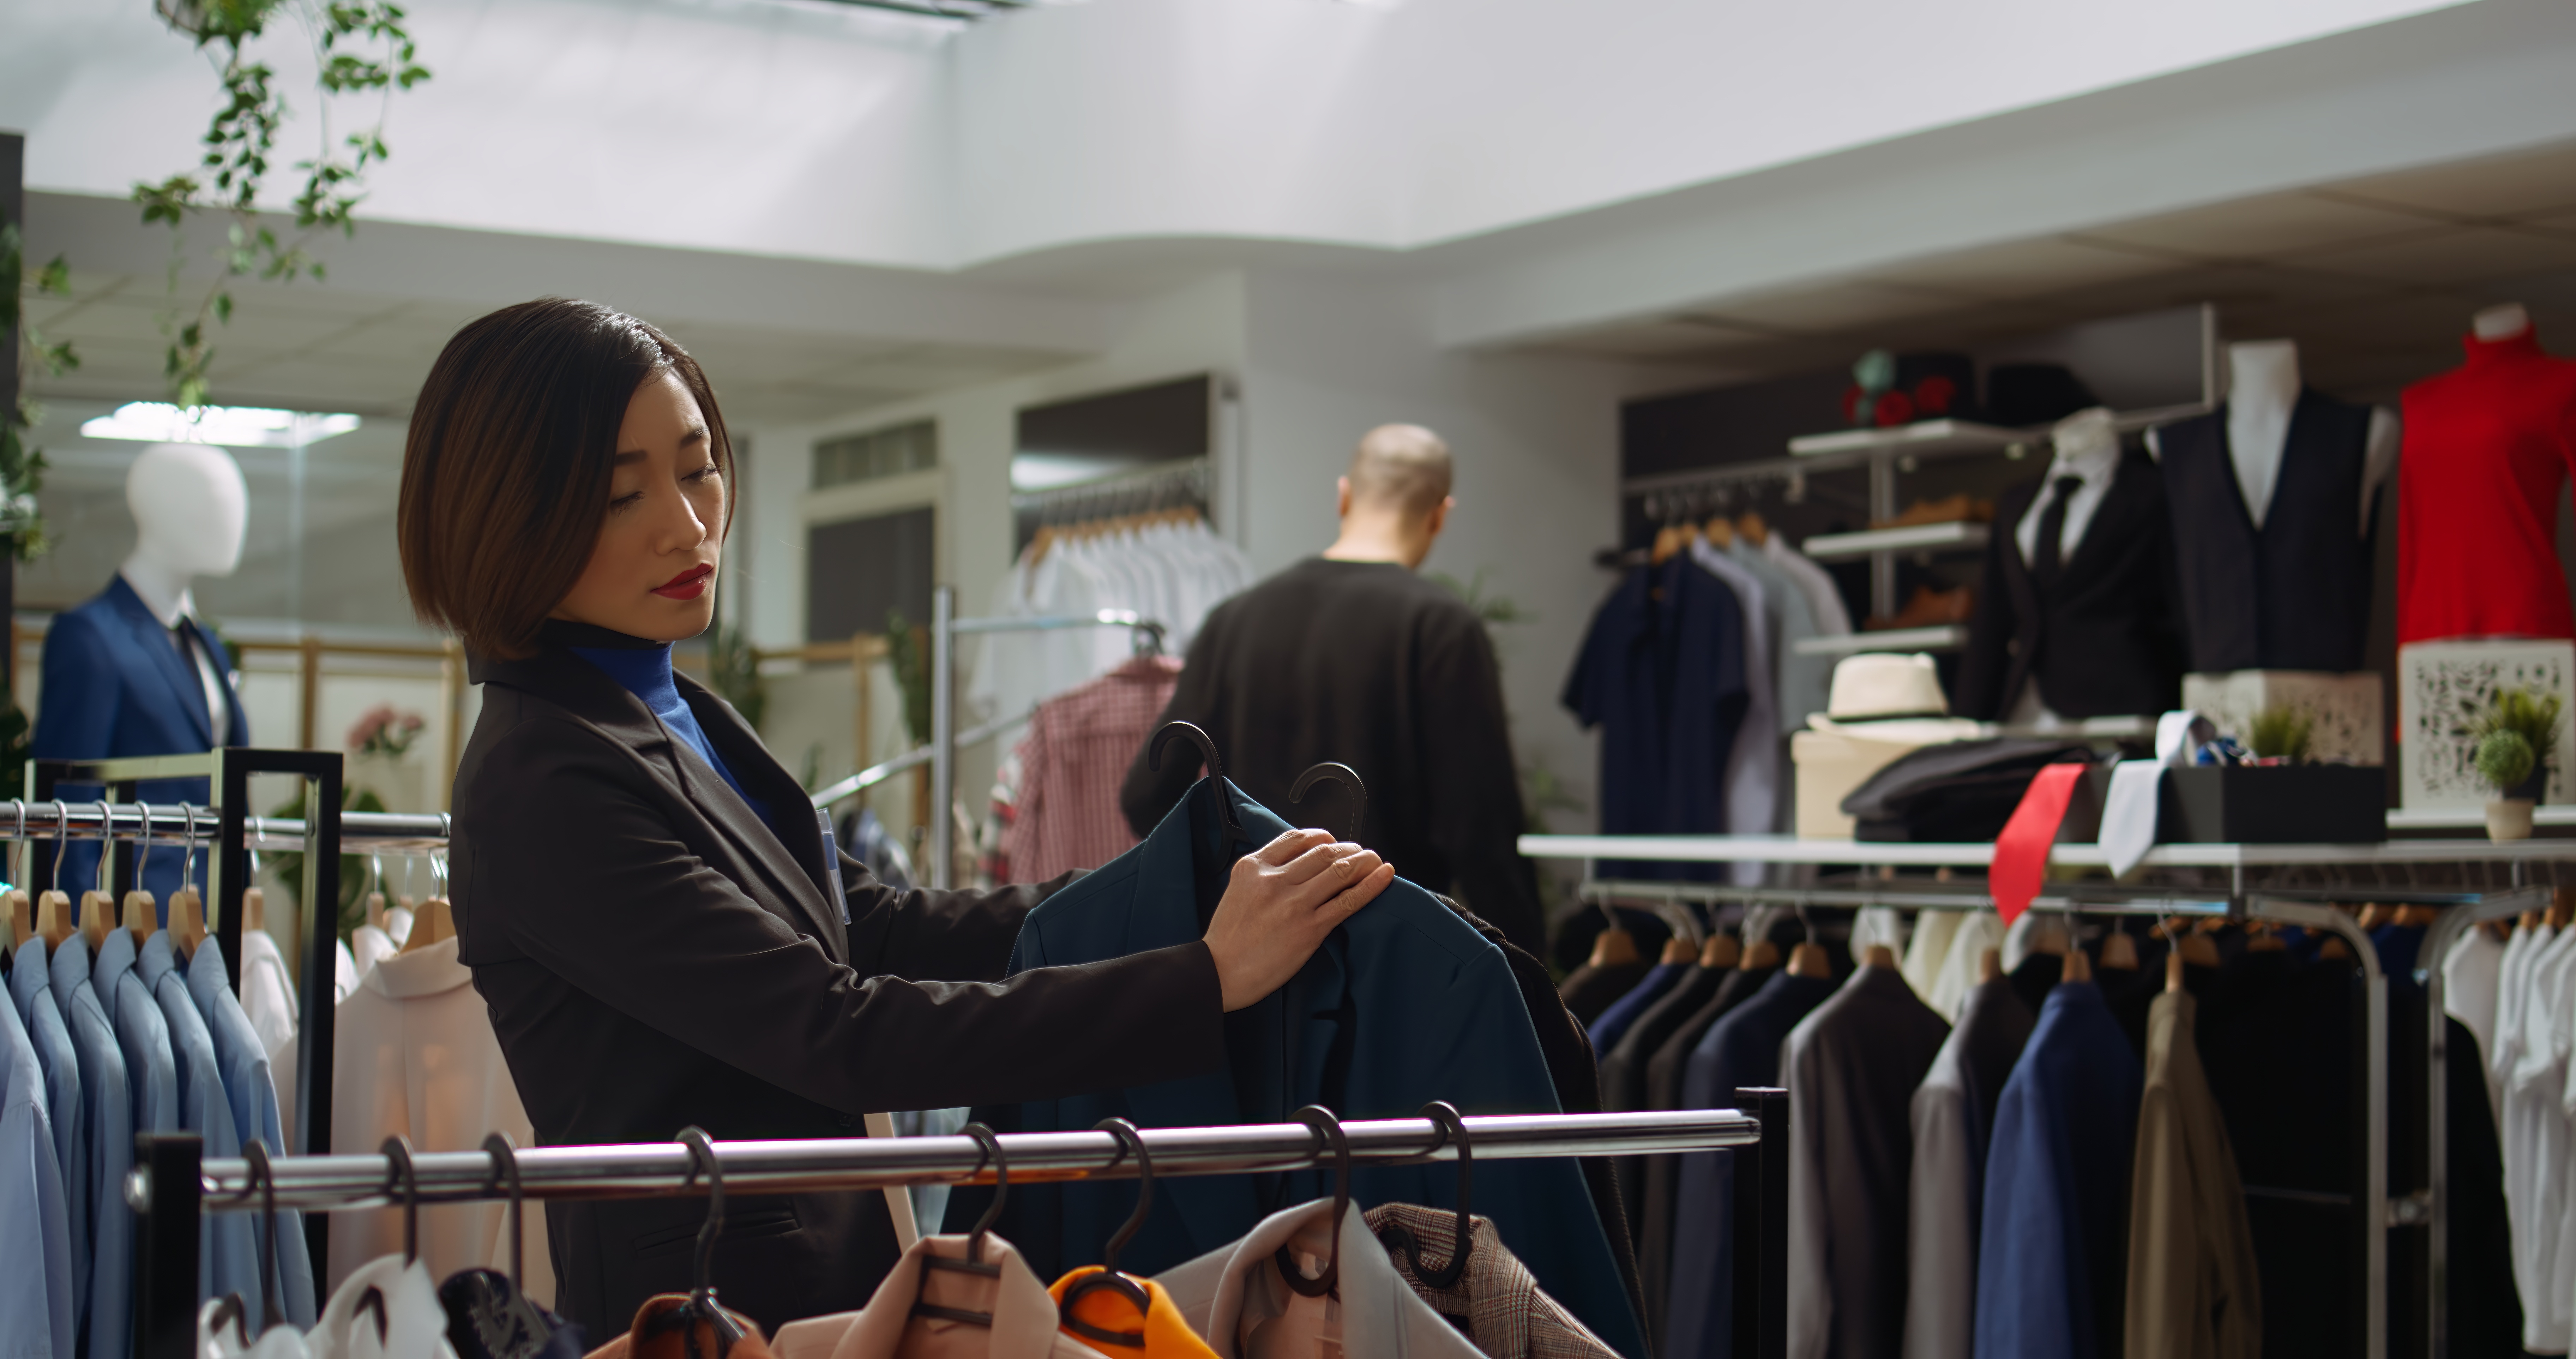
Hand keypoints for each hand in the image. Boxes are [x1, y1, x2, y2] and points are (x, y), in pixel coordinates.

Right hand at [1204, 828, 1395, 1010]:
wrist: (1219, 973)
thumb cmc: (1229, 938)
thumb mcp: (1239, 890)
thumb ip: (1265, 873)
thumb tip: (1298, 864)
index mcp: (1254, 866)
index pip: (1297, 838)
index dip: (1323, 838)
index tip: (1334, 844)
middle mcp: (1274, 879)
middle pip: (1324, 851)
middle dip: (1349, 849)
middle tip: (1361, 853)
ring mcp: (1293, 903)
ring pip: (1340, 870)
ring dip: (1365, 861)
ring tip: (1376, 861)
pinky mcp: (1309, 928)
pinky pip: (1348, 900)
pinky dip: (1371, 885)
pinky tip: (1384, 875)